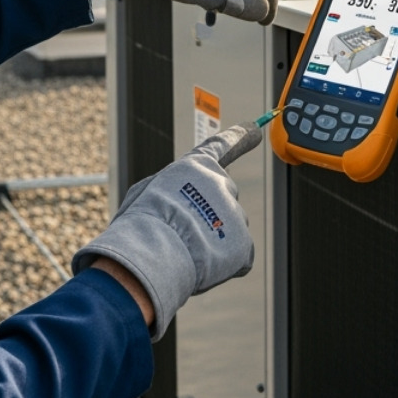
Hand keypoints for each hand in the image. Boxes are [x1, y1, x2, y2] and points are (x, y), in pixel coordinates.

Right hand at [72, 124, 262, 340]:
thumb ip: (172, 189)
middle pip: (221, 199)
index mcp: (195, 167)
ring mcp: (234, 213)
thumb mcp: (145, 192)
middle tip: (182, 232)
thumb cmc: (140, 223)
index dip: (239, 137)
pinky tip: (201, 267)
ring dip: (212, 241)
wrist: (152, 252)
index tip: (257, 129)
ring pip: (228, 229)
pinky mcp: (243, 244)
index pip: (221, 146)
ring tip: (185, 252)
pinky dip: (222, 265)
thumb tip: (184, 204)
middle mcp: (221, 184)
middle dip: (208, 214)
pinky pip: (237, 257)